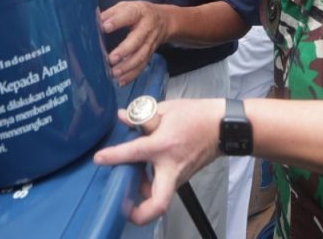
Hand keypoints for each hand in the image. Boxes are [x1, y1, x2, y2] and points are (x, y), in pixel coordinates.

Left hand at [94, 98, 223, 224]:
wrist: (223, 126)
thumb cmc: (195, 115)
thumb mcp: (167, 109)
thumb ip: (142, 116)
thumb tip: (122, 117)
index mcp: (164, 145)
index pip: (134, 153)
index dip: (114, 156)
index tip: (99, 159)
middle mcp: (171, 167)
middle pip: (158, 203)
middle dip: (140, 214)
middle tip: (124, 209)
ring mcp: (179, 176)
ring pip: (160, 197)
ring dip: (143, 196)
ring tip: (129, 183)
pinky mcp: (183, 178)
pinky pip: (164, 188)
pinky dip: (151, 185)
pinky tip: (143, 173)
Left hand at [101, 1, 169, 85]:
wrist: (164, 20)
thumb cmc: (139, 13)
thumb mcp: (127, 6)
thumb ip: (112, 13)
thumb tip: (96, 20)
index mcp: (139, 12)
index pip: (129, 15)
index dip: (117, 21)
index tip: (104, 27)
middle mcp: (146, 29)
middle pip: (136, 41)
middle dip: (124, 51)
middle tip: (111, 59)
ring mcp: (149, 43)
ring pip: (140, 57)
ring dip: (127, 67)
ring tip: (113, 73)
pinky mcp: (149, 54)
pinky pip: (142, 66)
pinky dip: (132, 75)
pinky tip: (121, 81)